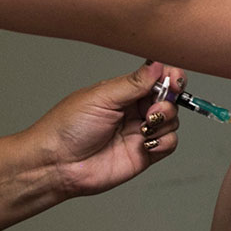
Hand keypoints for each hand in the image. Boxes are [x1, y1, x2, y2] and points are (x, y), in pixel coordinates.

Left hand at [27, 61, 182, 202]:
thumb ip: (133, 83)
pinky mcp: (145, 154)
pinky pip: (169, 143)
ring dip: (165, 121)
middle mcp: (133, 110)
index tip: (173, 80)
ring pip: (172, 121)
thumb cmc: (67, 128)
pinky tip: (146, 143)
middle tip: (153, 110)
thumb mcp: (101, 97)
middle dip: (168, 101)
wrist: (57, 164)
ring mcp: (139, 132)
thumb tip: (157, 65)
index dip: (169, 77)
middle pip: (168, 99)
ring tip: (144, 127)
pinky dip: (164, 141)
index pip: (155, 78)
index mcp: (123, 91)